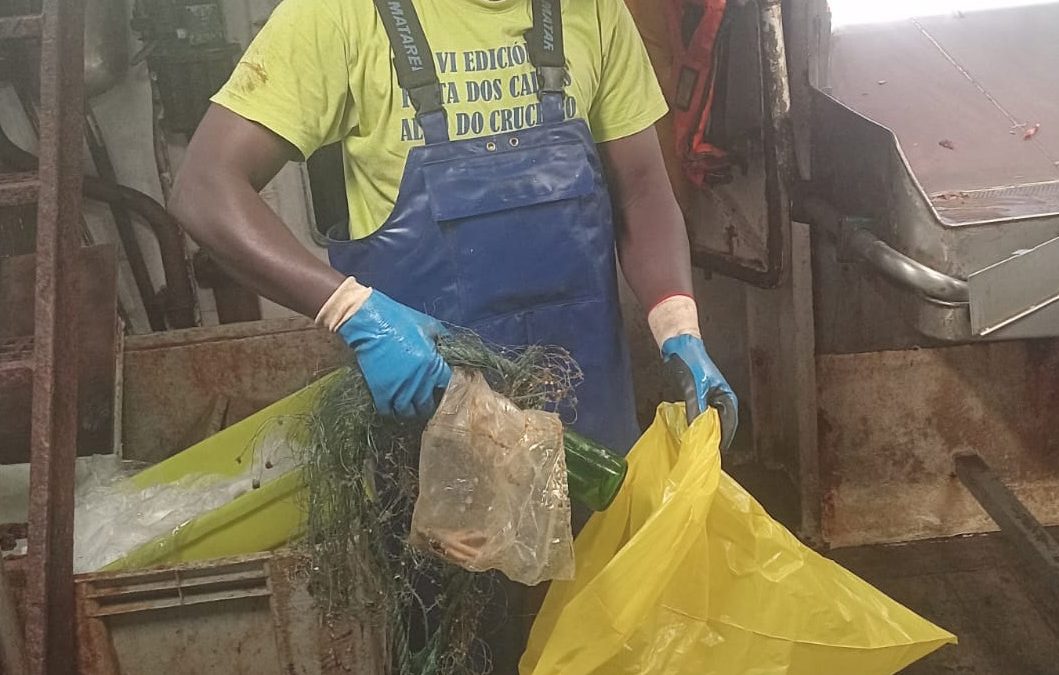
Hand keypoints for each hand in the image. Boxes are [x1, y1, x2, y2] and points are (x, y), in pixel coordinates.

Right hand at [336, 290, 450, 417]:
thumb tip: (453, 349)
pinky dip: (392, 412)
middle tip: (424, 401)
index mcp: (433, 363)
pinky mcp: (381, 391)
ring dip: (410, 412)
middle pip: (427, 404)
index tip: (439, 387)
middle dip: (427, 404)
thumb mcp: (428, 325)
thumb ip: (443, 339)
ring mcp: (399, 388)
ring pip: (409, 412)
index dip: (443, 387)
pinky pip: (388, 411)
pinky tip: (393, 406)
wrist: (370, 322)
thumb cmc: (399, 319)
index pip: (446, 385)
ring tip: (409, 407)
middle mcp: (419, 380)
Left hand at [661, 334, 737, 450]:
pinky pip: (700, 415)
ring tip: (698, 445)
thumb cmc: (692, 363)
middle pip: (721, 423)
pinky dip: (696, 423)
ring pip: (710, 420)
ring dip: (704, 430)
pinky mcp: (698, 397)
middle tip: (705, 451)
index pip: (730, 424)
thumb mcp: (694, 388)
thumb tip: (696, 430)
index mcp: (727, 397)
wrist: (680, 346)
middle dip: (714, 437)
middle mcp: (721, 399)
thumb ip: (696, 410)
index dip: (724, 438)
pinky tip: (690, 431)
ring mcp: (710, 398)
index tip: (715, 452)